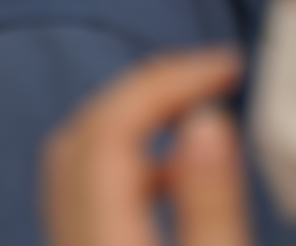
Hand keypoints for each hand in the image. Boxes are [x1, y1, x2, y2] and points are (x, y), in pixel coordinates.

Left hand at [43, 50, 250, 245]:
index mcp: (100, 240)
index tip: (225, 67)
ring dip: (134, 121)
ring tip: (197, 111)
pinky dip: (128, 163)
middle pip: (86, 134)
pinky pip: (88, 194)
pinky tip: (176, 177)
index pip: (112, 128)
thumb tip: (207, 123)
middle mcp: (71, 242)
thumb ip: (212, 205)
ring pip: (80, 160)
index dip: (168, 82)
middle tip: (209, 75)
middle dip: (147, 90)